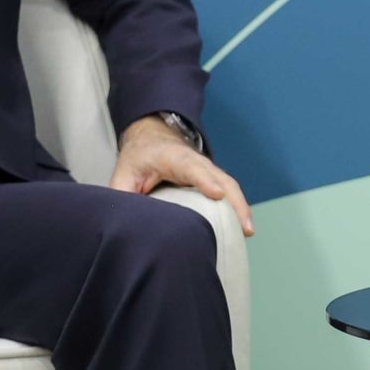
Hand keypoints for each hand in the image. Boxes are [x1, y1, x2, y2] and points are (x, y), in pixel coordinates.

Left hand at [110, 117, 255, 234]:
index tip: (217, 194)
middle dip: (235, 201)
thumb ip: (122, 194)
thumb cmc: (139, 157)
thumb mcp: (124, 173)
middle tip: (244, 226)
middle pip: (222, 178)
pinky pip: (229, 191)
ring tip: (248, 231)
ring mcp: (208, 170)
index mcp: (173, 158)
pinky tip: (243, 227)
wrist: (152, 138)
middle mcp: (196, 162)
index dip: (205, 180)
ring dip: (241, 207)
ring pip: (230, 186)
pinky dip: (237, 207)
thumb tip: (121, 221)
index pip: (192, 168)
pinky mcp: (212, 179)